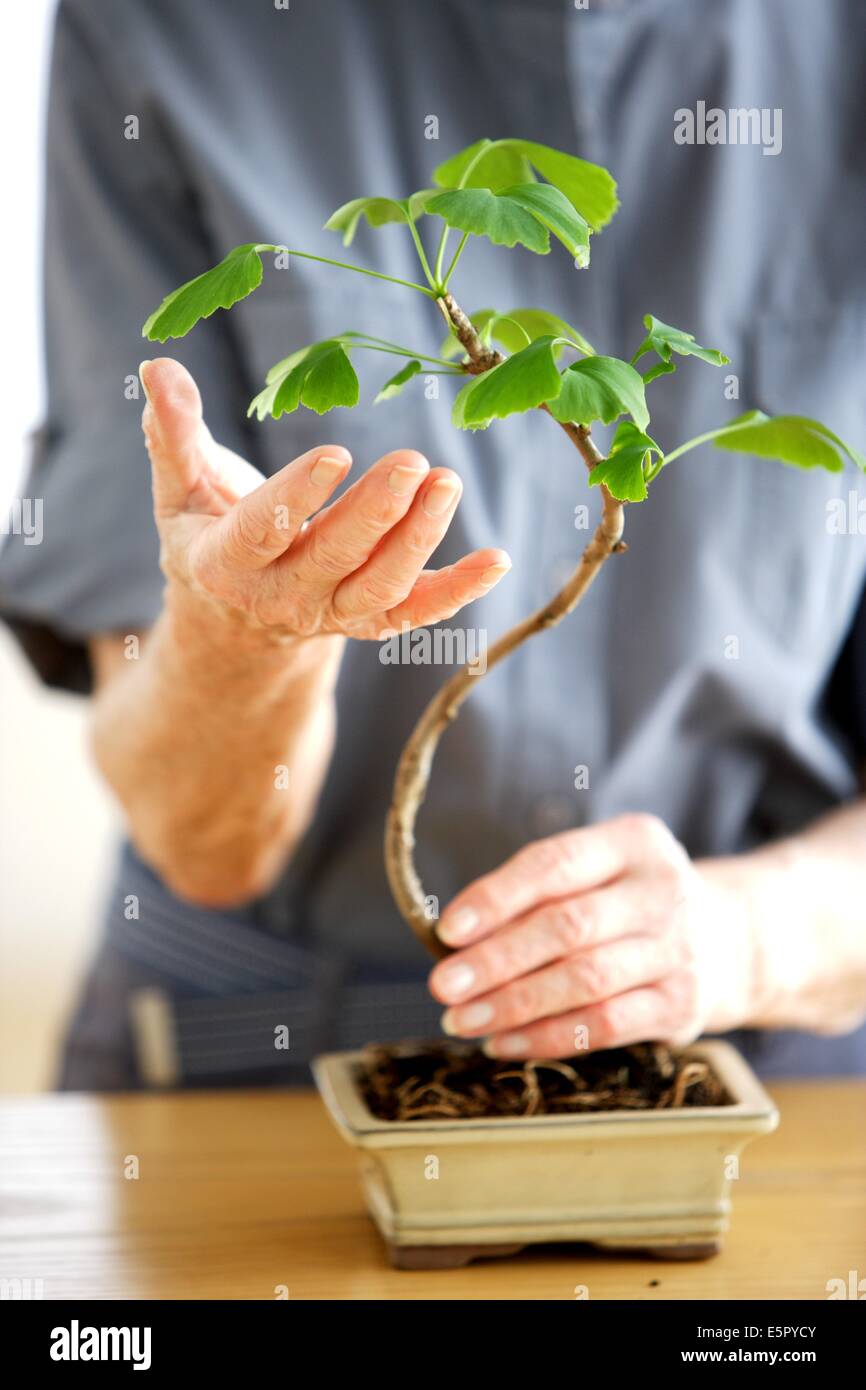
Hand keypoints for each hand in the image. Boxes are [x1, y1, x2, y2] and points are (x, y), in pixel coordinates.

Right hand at [140, 357, 510, 641]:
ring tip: (448, 482)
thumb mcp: (179, 489)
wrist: (232, 620)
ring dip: (421, 539)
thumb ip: (172, 433)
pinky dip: (459, 590)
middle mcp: (282, 598)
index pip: (264, 531)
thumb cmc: (207, 533)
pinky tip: (498, 559)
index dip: (298, 496)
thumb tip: (156, 367)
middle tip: (415, 461)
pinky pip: (417, 612)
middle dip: (377, 513)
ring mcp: (330, 616)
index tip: (338, 453)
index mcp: (227, 564)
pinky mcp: (369, 621)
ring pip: (380, 587)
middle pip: (334, 559)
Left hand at [429, 814, 756, 1057]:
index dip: (498, 897)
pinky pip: (604, 1025)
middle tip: (443, 984)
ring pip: (583, 980)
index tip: (449, 930)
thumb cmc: (632, 902)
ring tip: (461, 1019)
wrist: (734, 940)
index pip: (556, 863)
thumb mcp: (601, 872)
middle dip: (496, 959)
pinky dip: (546, 1037)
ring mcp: (678, 950)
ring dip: (514, 1004)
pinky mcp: (682, 1005)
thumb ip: (539, 893)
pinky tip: (503, 1042)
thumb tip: (456, 939)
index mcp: (634, 841)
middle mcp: (662, 891)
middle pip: (567, 926)